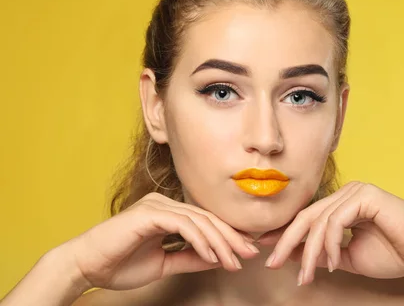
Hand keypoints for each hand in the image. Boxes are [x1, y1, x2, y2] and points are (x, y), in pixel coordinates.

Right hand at [66, 192, 259, 290]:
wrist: (86, 267)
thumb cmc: (119, 265)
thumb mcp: (164, 264)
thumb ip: (190, 258)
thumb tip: (217, 259)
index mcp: (168, 212)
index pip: (206, 221)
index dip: (228, 236)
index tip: (246, 252)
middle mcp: (165, 204)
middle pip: (208, 218)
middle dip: (232, 237)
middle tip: (250, 253)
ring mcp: (157, 205)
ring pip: (200, 220)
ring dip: (220, 242)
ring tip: (234, 261)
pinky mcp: (149, 213)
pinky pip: (183, 224)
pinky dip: (200, 240)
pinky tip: (212, 256)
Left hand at [260, 181, 403, 285]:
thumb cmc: (393, 253)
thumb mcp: (347, 257)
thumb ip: (322, 253)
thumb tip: (292, 254)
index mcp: (343, 203)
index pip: (307, 217)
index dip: (285, 233)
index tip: (266, 250)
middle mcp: (346, 193)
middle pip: (306, 217)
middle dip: (286, 241)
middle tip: (272, 263)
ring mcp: (355, 191)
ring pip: (318, 222)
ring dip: (309, 252)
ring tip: (307, 275)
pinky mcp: (364, 195)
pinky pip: (335, 221)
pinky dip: (329, 244)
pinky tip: (332, 262)